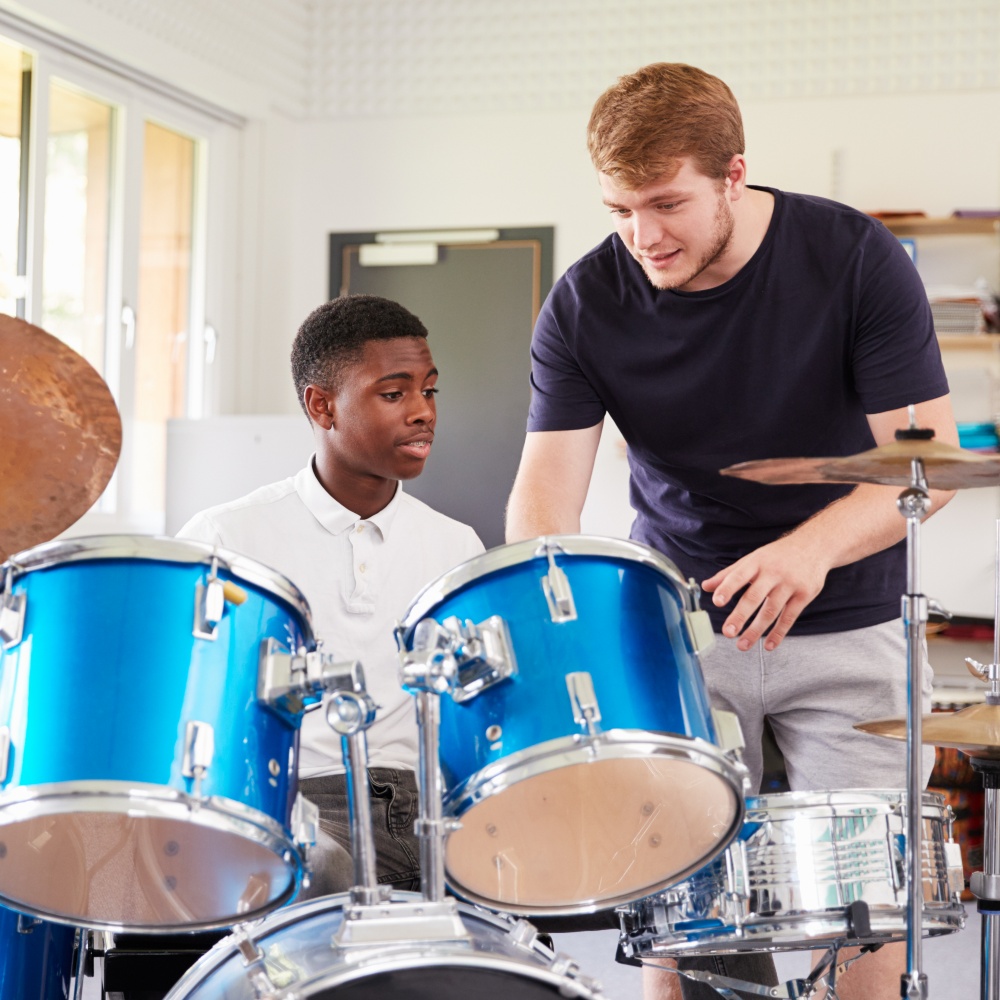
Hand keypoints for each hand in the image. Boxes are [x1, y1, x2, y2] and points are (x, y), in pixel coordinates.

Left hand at [701, 536, 829, 650]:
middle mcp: (773, 572)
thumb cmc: (778, 555)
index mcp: (757, 562)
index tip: (717, 601)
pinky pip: (790, 617)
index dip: (727, 588)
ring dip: (756, 630)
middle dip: (740, 615)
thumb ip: (729, 575)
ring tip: (742, 645)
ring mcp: (790, 584)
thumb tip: (705, 587)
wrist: (814, 545)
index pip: (739, 575)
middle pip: (755, 596)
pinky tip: (768, 645)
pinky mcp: (805, 595)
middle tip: (728, 632)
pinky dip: (779, 633)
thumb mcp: (753, 559)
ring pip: (772, 610)